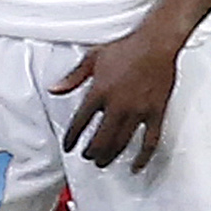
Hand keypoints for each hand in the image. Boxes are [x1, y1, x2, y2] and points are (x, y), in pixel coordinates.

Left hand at [57, 24, 184, 170]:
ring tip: (102, 162)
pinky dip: (143, 156)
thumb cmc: (125, 48)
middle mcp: (117, 105)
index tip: (69, 146)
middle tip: (87, 156)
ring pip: (121, 142)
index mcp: (99, 92)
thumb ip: (72, 77)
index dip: (72, 137)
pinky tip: (136, 166)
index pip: (80, 122)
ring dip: (109, 156)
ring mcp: (138, 111)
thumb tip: (54, 89)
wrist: (155, 44)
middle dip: (90, 152)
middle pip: (100, 138)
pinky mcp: (156, 113)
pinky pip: (150, 141)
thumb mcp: (92, 58)